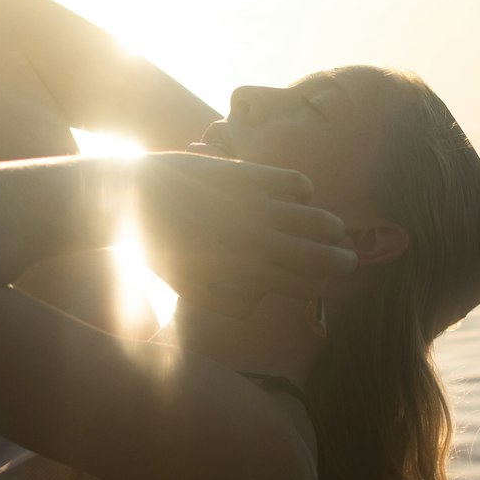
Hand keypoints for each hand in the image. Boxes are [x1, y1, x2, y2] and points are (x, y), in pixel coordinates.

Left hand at [123, 152, 356, 315]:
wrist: (129, 201)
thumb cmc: (156, 250)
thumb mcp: (190, 291)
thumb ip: (227, 303)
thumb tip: (259, 303)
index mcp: (246, 275)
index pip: (299, 285)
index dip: (317, 287)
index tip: (325, 286)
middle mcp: (258, 243)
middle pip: (313, 256)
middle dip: (335, 261)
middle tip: (351, 262)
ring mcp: (255, 207)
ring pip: (308, 220)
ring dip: (326, 226)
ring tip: (337, 228)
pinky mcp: (246, 176)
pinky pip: (289, 183)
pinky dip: (301, 189)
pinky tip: (306, 192)